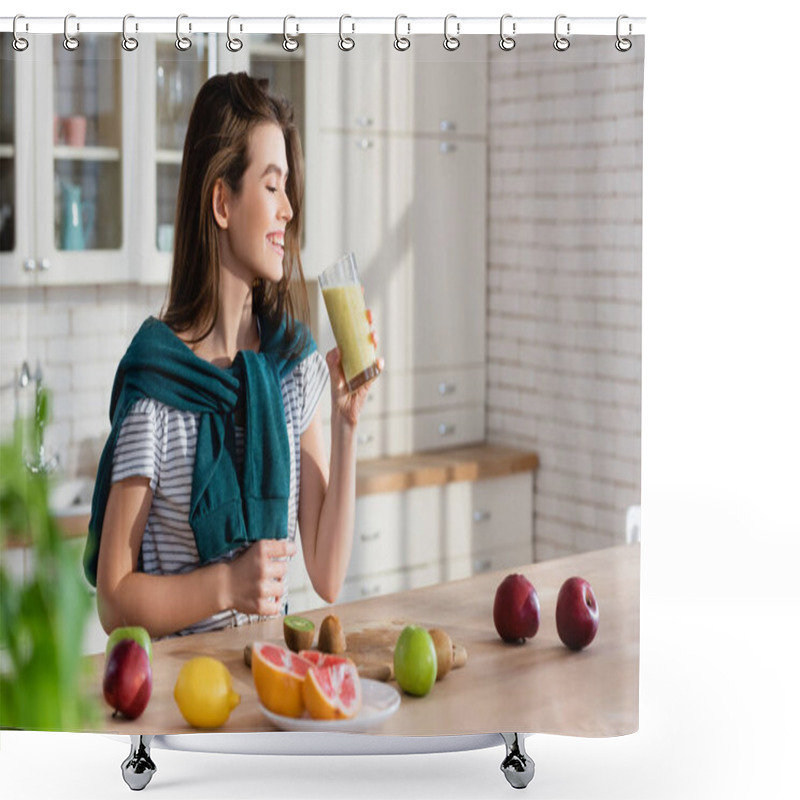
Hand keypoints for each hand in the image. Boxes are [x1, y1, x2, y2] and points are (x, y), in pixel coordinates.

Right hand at [227, 539, 296, 616]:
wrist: (222, 585)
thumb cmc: (238, 568)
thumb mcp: (253, 549)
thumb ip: (271, 547)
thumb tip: (289, 547)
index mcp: (260, 551)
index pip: (285, 548)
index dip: (290, 549)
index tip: (291, 551)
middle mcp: (262, 568)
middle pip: (284, 568)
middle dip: (278, 570)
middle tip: (269, 572)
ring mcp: (261, 588)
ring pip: (281, 587)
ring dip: (276, 587)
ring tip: (267, 586)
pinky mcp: (259, 605)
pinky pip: (276, 607)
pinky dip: (275, 604)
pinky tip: (271, 599)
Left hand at [326, 308, 383, 427]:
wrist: (344, 411)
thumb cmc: (337, 390)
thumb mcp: (332, 374)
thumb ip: (333, 362)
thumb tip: (337, 350)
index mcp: (347, 350)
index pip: (350, 328)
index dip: (354, 312)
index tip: (357, 294)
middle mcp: (357, 354)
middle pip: (363, 333)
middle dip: (365, 322)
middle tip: (366, 314)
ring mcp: (366, 364)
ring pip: (370, 347)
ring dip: (371, 339)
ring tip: (371, 335)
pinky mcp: (371, 376)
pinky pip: (375, 368)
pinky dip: (377, 364)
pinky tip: (378, 360)